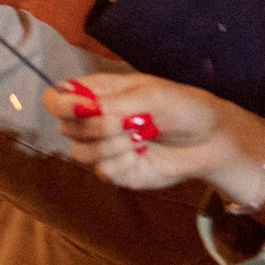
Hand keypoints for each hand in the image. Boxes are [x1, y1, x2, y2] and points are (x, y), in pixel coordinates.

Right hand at [40, 73, 264, 210]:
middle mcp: (92, 120)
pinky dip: (124, 162)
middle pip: (65, 127)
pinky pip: (102, 171)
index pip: (55, 98)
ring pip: (80, 152)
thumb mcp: (151, 95)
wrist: (209, 141)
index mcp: (95, 94)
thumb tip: (81, 109)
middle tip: (129, 122)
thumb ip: (112, 102)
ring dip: (112, 146)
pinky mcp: (114, 171)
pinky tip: (142, 154)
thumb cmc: (182, 107)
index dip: (59, 104)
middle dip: (96, 127)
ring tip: (141, 138)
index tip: (82, 108)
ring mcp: (101, 147)